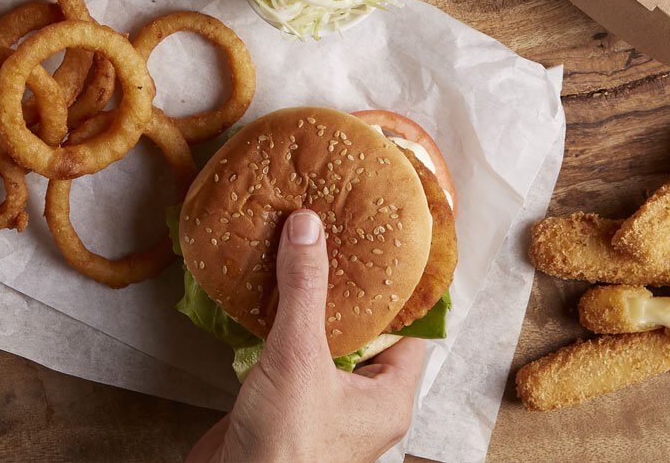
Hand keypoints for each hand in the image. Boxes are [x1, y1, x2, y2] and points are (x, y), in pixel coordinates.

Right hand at [187, 210, 425, 462]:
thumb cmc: (285, 446)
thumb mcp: (299, 358)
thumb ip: (304, 292)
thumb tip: (308, 228)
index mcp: (389, 398)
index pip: (408, 330)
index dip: (394, 288)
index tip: (379, 245)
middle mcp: (362, 404)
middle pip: (363, 333)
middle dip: (343, 291)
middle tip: (331, 242)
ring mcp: (323, 408)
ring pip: (323, 346)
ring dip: (307, 309)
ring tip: (296, 259)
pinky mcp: (285, 408)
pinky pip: (289, 359)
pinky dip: (277, 330)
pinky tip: (261, 300)